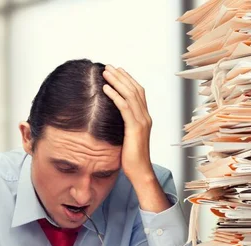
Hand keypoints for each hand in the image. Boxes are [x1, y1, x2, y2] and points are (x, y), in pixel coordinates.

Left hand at [103, 65, 170, 212]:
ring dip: (117, 81)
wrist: (141, 173)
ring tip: (105, 72)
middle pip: (134, 89)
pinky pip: (124, 107)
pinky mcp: (135, 128)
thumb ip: (122, 127)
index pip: (138, 93)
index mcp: (144, 118)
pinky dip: (115, 95)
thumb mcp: (126, 139)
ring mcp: (142, 122)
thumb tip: (110, 122)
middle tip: (108, 67)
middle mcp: (145, 117)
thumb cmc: (132, 159)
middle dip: (121, 76)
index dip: (128, 80)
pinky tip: (105, 88)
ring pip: (130, 95)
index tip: (116, 71)